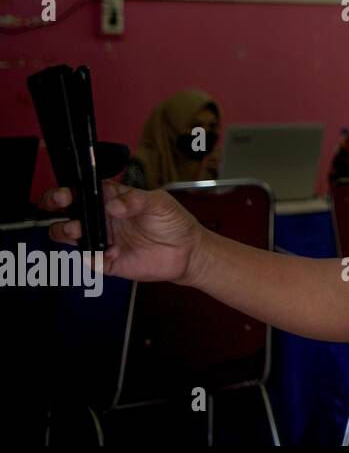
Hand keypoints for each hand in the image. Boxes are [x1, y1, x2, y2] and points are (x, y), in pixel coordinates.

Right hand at [43, 182, 206, 284]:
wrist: (187, 251)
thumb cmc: (174, 222)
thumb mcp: (160, 203)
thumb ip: (137, 200)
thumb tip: (113, 204)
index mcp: (113, 199)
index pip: (84, 191)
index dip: (69, 190)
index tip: (66, 192)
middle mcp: (103, 219)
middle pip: (69, 211)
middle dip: (56, 206)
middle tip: (61, 205)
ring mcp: (103, 240)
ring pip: (70, 235)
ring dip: (66, 231)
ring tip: (77, 230)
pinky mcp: (107, 262)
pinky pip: (90, 260)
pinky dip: (95, 257)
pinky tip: (113, 252)